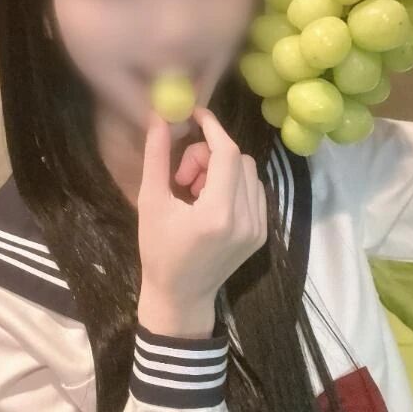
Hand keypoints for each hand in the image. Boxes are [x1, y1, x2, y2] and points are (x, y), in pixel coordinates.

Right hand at [136, 106, 266, 336]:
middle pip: (238, 159)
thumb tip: (160, 117)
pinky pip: (254, 191)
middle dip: (209, 155)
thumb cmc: (159, 251)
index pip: (226, 154)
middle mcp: (246, 219)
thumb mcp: (151, 202)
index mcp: (217, 214)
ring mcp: (258, 228)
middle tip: (183, 175)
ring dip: (222, 169)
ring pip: (249, 173)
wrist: (181, 297)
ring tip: (194, 191)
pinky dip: (233, 185)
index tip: (196, 114)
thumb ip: (157, 157)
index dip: (212, 128)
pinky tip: (210, 202)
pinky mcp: (262, 234)